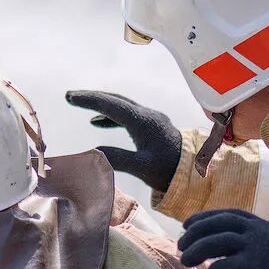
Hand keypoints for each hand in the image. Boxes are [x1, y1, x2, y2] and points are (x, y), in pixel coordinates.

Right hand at [66, 91, 182, 192]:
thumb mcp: (143, 167)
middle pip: (115, 100)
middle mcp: (147, 115)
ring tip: (82, 106)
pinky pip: (128, 115)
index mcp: (143, 121)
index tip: (69, 96)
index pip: (111, 105)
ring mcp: (152, 119)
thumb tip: (92, 151)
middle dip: (92, 97)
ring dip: (102, 105)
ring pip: (122, 106)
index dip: (88, 100)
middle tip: (71, 97)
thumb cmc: (171, 170)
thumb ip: (118, 158)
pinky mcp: (154, 126)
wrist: (198, 171)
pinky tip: (99, 122)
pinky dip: (111, 116)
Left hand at [178, 209, 268, 268]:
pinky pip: (223, 266)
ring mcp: (255, 246)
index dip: (204, 218)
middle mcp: (256, 231)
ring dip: (197, 250)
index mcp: (259, 224)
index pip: (227, 214)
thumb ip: (250, 251)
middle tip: (180, 243)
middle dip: (196, 232)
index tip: (187, 223)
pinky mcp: (254, 265)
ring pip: (218, 241)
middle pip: (219, 224)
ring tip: (184, 261)